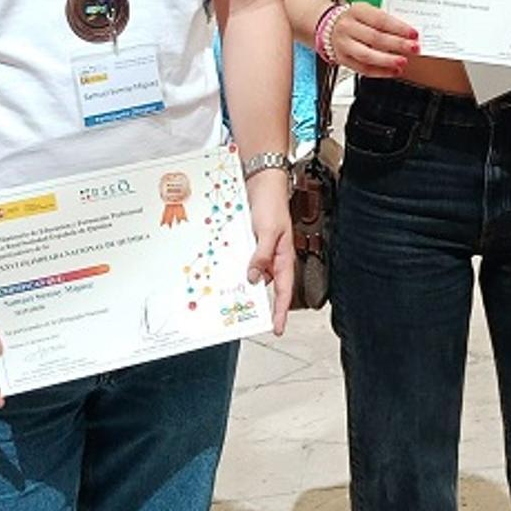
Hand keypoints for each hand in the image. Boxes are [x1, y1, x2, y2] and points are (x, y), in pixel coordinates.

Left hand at [245, 172, 294, 335]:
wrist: (261, 182)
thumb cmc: (271, 204)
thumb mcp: (267, 231)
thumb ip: (261, 256)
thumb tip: (254, 279)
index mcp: (284, 257)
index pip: (284, 290)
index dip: (281, 310)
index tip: (277, 327)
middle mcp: (274, 257)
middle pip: (269, 287)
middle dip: (261, 303)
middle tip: (247, 318)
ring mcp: (262, 251)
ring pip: (254, 275)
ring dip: (244, 284)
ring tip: (231, 298)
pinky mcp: (251, 243)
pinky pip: (245, 261)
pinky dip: (237, 267)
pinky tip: (226, 271)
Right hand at [330, 2, 418, 78]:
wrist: (327, 26)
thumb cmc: (354, 19)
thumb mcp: (367, 11)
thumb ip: (385, 21)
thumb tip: (408, 34)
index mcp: (356, 11)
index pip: (380, 19)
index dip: (398, 28)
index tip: (413, 34)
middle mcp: (347, 27)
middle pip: (375, 38)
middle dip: (397, 45)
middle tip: (414, 48)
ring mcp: (343, 45)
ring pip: (367, 55)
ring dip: (388, 60)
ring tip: (403, 62)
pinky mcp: (343, 59)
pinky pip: (362, 69)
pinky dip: (380, 72)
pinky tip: (393, 71)